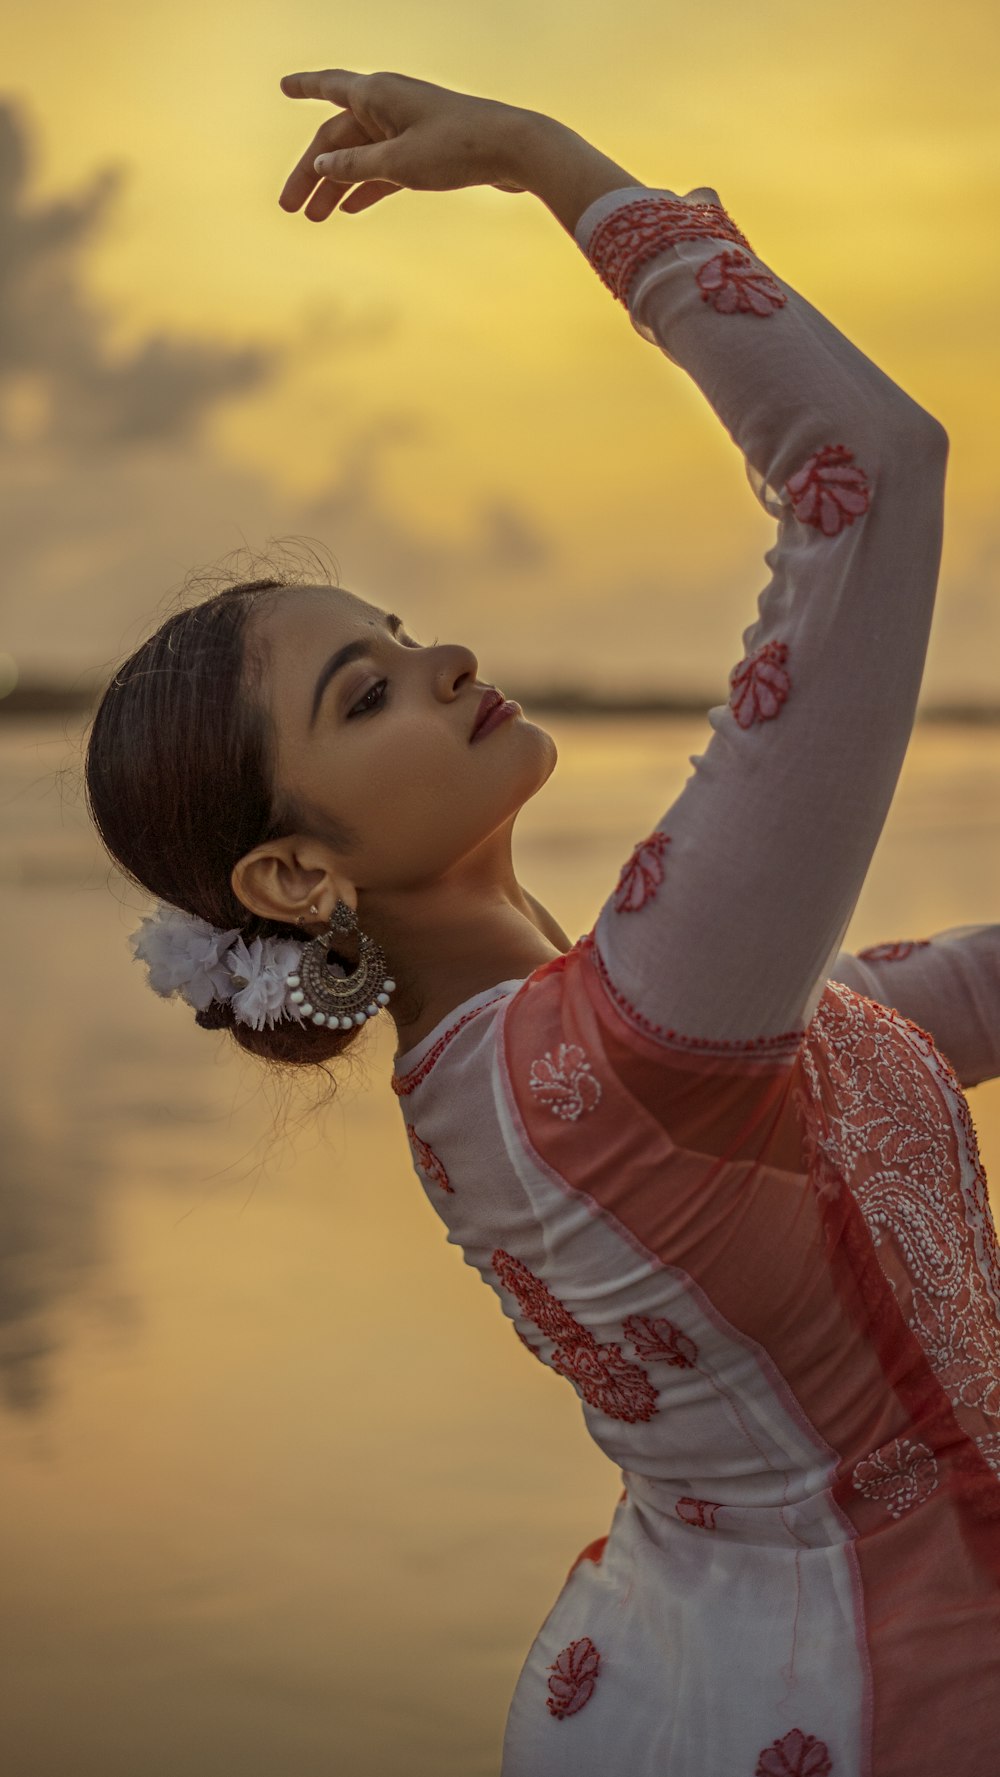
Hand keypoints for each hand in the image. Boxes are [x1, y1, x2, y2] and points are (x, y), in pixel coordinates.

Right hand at [278, 68, 535, 220]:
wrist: (513, 150)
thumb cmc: (455, 149)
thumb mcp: (398, 163)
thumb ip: (355, 167)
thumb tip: (321, 165)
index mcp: (376, 95)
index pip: (328, 89)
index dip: (304, 88)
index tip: (283, 86)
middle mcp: (388, 106)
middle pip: (338, 139)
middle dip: (312, 173)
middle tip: (289, 209)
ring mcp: (407, 128)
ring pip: (360, 158)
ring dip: (337, 187)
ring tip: (316, 218)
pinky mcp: (425, 151)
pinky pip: (384, 169)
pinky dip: (367, 187)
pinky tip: (350, 210)